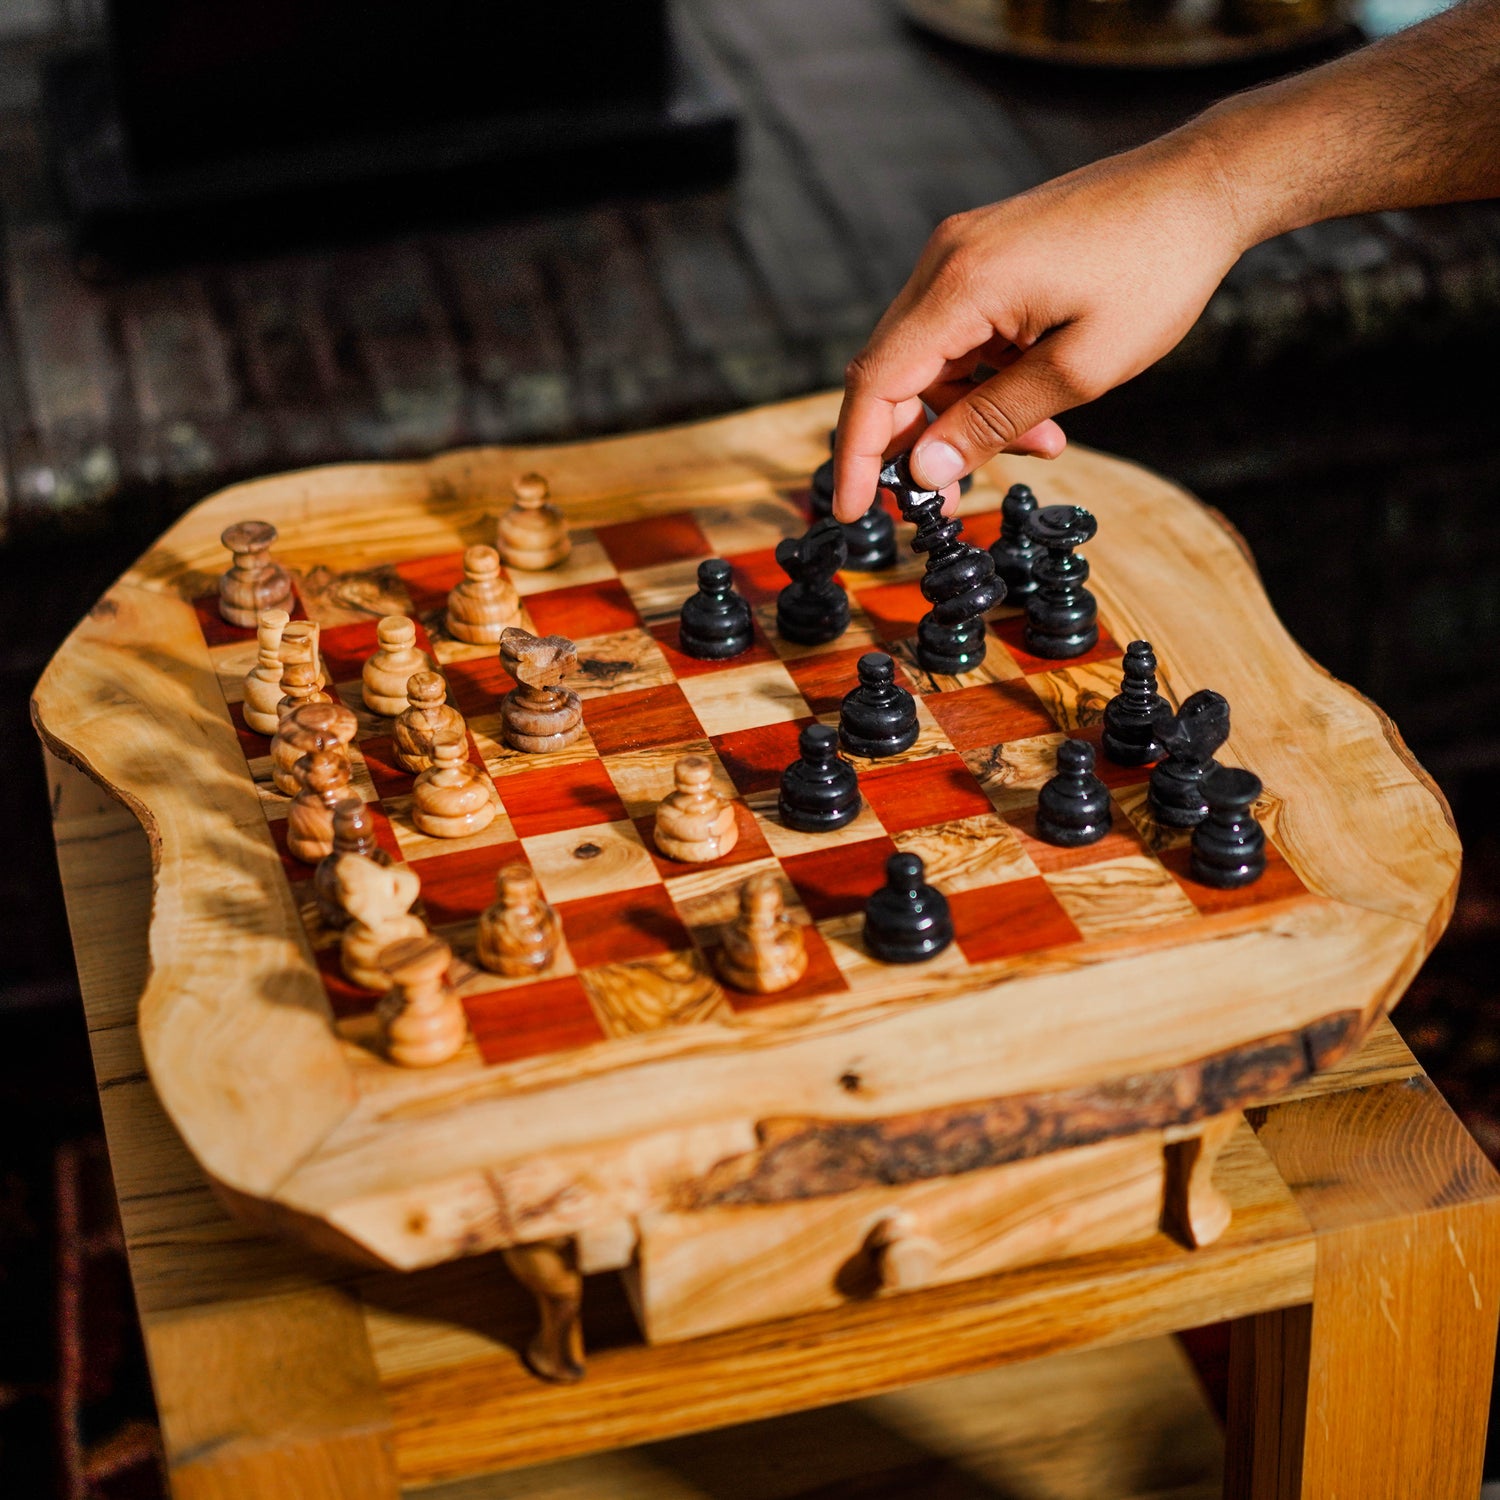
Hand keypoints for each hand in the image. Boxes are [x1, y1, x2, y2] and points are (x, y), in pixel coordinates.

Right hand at [832, 130, 1244, 519]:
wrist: (1202, 186)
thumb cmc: (1155, 271)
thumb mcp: (1078, 370)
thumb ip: (992, 423)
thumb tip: (925, 472)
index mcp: (961, 285)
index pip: (876, 384)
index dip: (856, 455)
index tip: (851, 511)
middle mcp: (946, 261)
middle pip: (892, 373)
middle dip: (915, 445)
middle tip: (949, 502)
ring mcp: (962, 253)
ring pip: (929, 360)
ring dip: (963, 415)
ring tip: (1037, 444)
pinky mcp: (985, 255)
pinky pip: (959, 334)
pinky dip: (983, 380)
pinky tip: (1036, 406)